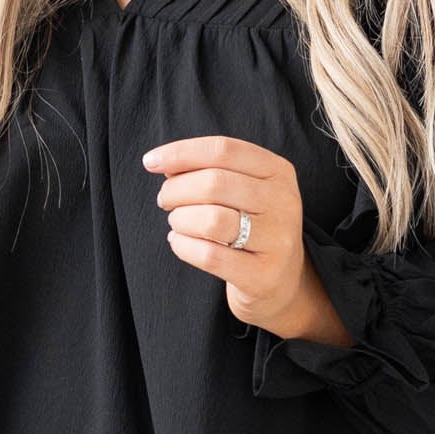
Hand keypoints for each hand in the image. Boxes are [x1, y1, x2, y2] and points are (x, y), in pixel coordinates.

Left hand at [143, 135, 353, 347]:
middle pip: (214, 183)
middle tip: (165, 201)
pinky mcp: (263, 276)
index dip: (181, 153)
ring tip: (177, 224)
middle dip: (176, 190)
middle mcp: (284, 202)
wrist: (282, 283)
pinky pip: (209, 256)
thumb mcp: (244, 192)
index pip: (223, 150)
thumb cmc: (251, 229)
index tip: (150, 162)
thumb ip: (210, 171)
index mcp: (278, 172)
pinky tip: (180, 243)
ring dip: (181, 220)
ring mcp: (277, 241)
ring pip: (211, 220)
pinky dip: (184, 247)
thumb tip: (164, 163)